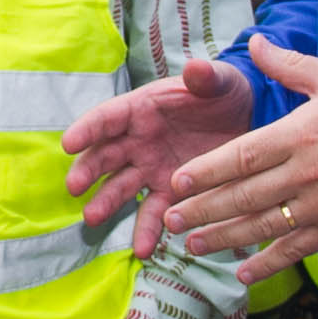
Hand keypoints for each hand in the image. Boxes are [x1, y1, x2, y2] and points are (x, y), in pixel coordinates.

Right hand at [65, 57, 257, 257]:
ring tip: (93, 219)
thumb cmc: (226, 91)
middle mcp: (139, 140)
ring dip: (106, 202)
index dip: (88, 129)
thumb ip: (206, 77)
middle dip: (88, 170)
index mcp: (142, 109)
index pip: (108, 118)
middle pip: (105, 155)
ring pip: (121, 187)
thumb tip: (196, 68)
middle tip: (74, 186)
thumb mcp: (219, 81)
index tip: (69, 143)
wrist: (249, 116)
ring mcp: (152, 168)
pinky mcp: (171, 191)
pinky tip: (144, 250)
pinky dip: (149, 231)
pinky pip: (156, 213)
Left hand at [163, 34, 317, 283]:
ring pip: (262, 226)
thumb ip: (289, 64)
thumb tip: (256, 41)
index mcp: (299, 135)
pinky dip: (267, 262)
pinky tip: (241, 272)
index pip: (241, 157)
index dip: (207, 172)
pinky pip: (294, 250)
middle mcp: (304, 174)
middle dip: (203, 210)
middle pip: (243, 196)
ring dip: (224, 238)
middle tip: (171, 219)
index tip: (177, 182)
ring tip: (191, 245)